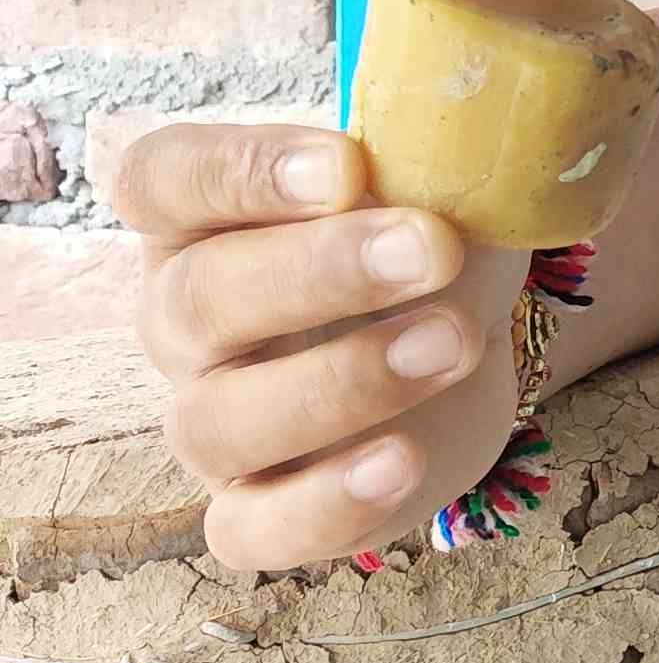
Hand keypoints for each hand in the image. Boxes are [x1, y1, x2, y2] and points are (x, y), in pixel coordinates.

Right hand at [116, 123, 527, 575]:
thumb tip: (491, 133)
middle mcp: (183, 320)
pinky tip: (401, 462)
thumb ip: (440, 155)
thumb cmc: (421, 241)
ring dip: (341, 382)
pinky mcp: (254, 508)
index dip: (241, 170)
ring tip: (454, 343)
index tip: (348, 162)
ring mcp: (209, 421)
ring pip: (220, 420)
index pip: (165, 179)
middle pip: (200, 298)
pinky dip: (321, 505)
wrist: (459, 345)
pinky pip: (251, 529)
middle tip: (433, 247)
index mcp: (201, 217)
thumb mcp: (434, 182)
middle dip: (320, 273)